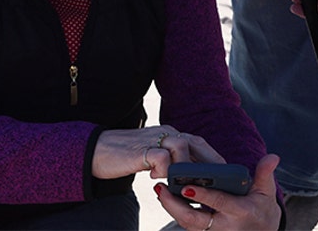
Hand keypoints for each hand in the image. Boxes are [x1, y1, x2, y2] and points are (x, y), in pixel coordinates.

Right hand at [91, 126, 221, 179]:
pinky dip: (167, 170)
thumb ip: (168, 162)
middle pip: (195, 143)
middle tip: (218, 180)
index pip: (197, 142)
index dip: (211, 157)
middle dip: (210, 162)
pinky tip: (162, 181)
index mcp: (168, 134)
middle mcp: (164, 133)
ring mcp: (152, 140)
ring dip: (188, 167)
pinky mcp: (140, 150)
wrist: (94, 151)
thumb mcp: (151, 157)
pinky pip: (161, 158)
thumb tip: (186, 177)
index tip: (223, 173)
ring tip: (191, 184)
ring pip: (181, 147)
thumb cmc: (124, 157)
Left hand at [156, 154, 282, 230]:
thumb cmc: (262, 212)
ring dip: (172, 208)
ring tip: (161, 190)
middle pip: (194, 219)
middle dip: (175, 205)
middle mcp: (224, 225)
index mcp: (240, 212)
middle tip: (162, 188)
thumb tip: (272, 157)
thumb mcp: (267, 193)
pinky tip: (168, 198)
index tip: (187, 186)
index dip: (203, 195)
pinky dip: (176, 212)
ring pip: (187, 224)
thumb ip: (265, 174)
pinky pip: (188, 226)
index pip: (218, 202)